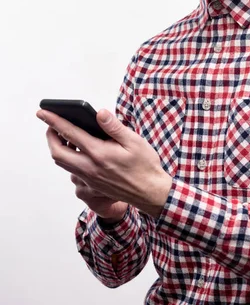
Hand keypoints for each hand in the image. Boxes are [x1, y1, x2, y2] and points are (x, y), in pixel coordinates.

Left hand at [36, 108, 172, 218]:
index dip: (54, 121)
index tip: (43, 112)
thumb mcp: (134, 141)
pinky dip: (67, 157)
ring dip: (57, 147)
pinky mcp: (92, 184)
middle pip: (57, 152)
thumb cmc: (145, 166)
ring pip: (62, 163)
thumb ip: (114, 127)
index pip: (70, 134)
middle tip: (51, 123)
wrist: (150, 193)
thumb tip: (99, 113)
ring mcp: (89, 178)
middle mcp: (90, 167)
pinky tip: (77, 148)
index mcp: (99, 154)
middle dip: (49, 136)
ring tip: (62, 133)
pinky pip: (71, 170)